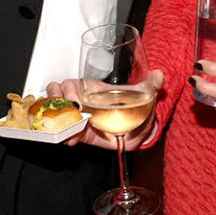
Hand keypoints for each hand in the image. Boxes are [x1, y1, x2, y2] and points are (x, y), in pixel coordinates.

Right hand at [46, 70, 164, 148]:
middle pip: (56, 96)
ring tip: (69, 128)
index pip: (70, 83)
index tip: (74, 98)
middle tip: (71, 112)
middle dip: (58, 103)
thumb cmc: (135, 107)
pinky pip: (64, 133)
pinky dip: (65, 137)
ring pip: (56, 114)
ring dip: (58, 120)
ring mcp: (79, 117)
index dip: (66, 89)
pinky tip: (71, 140)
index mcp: (92, 88)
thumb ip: (152, 84)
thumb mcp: (143, 95)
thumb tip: (159, 75)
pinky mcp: (80, 134)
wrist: (136, 129)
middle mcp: (81, 100)